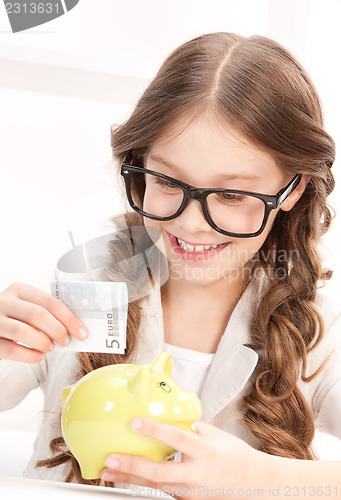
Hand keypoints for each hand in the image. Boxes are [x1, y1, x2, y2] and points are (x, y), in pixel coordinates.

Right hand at [0, 282, 87, 362]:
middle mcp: (5, 301)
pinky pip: (12, 349)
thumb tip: (75, 327)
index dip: (69, 318)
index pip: (50, 301)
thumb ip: (46, 312)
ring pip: (22, 331)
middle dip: (58, 330)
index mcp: (20, 290)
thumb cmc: (14, 318)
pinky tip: (39, 356)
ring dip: (43, 342)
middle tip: (66, 341)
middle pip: (38, 314)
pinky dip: (30, 355)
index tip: (82, 333)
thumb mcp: (27, 308)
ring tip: (51, 348)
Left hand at [101, 418, 264, 498]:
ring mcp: (191, 492)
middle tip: (110, 457)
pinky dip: (141, 485)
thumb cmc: (234, 455)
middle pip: (160, 473)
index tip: (135, 422)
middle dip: (133, 466)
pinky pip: (161, 493)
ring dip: (129, 479)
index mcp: (205, 451)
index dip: (155, 431)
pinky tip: (124, 478)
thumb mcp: (215, 435)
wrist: (254, 484)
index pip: (177, 438)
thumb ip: (191, 426)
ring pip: (156, 487)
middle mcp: (196, 473)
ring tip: (107, 472)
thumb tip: (167, 413)